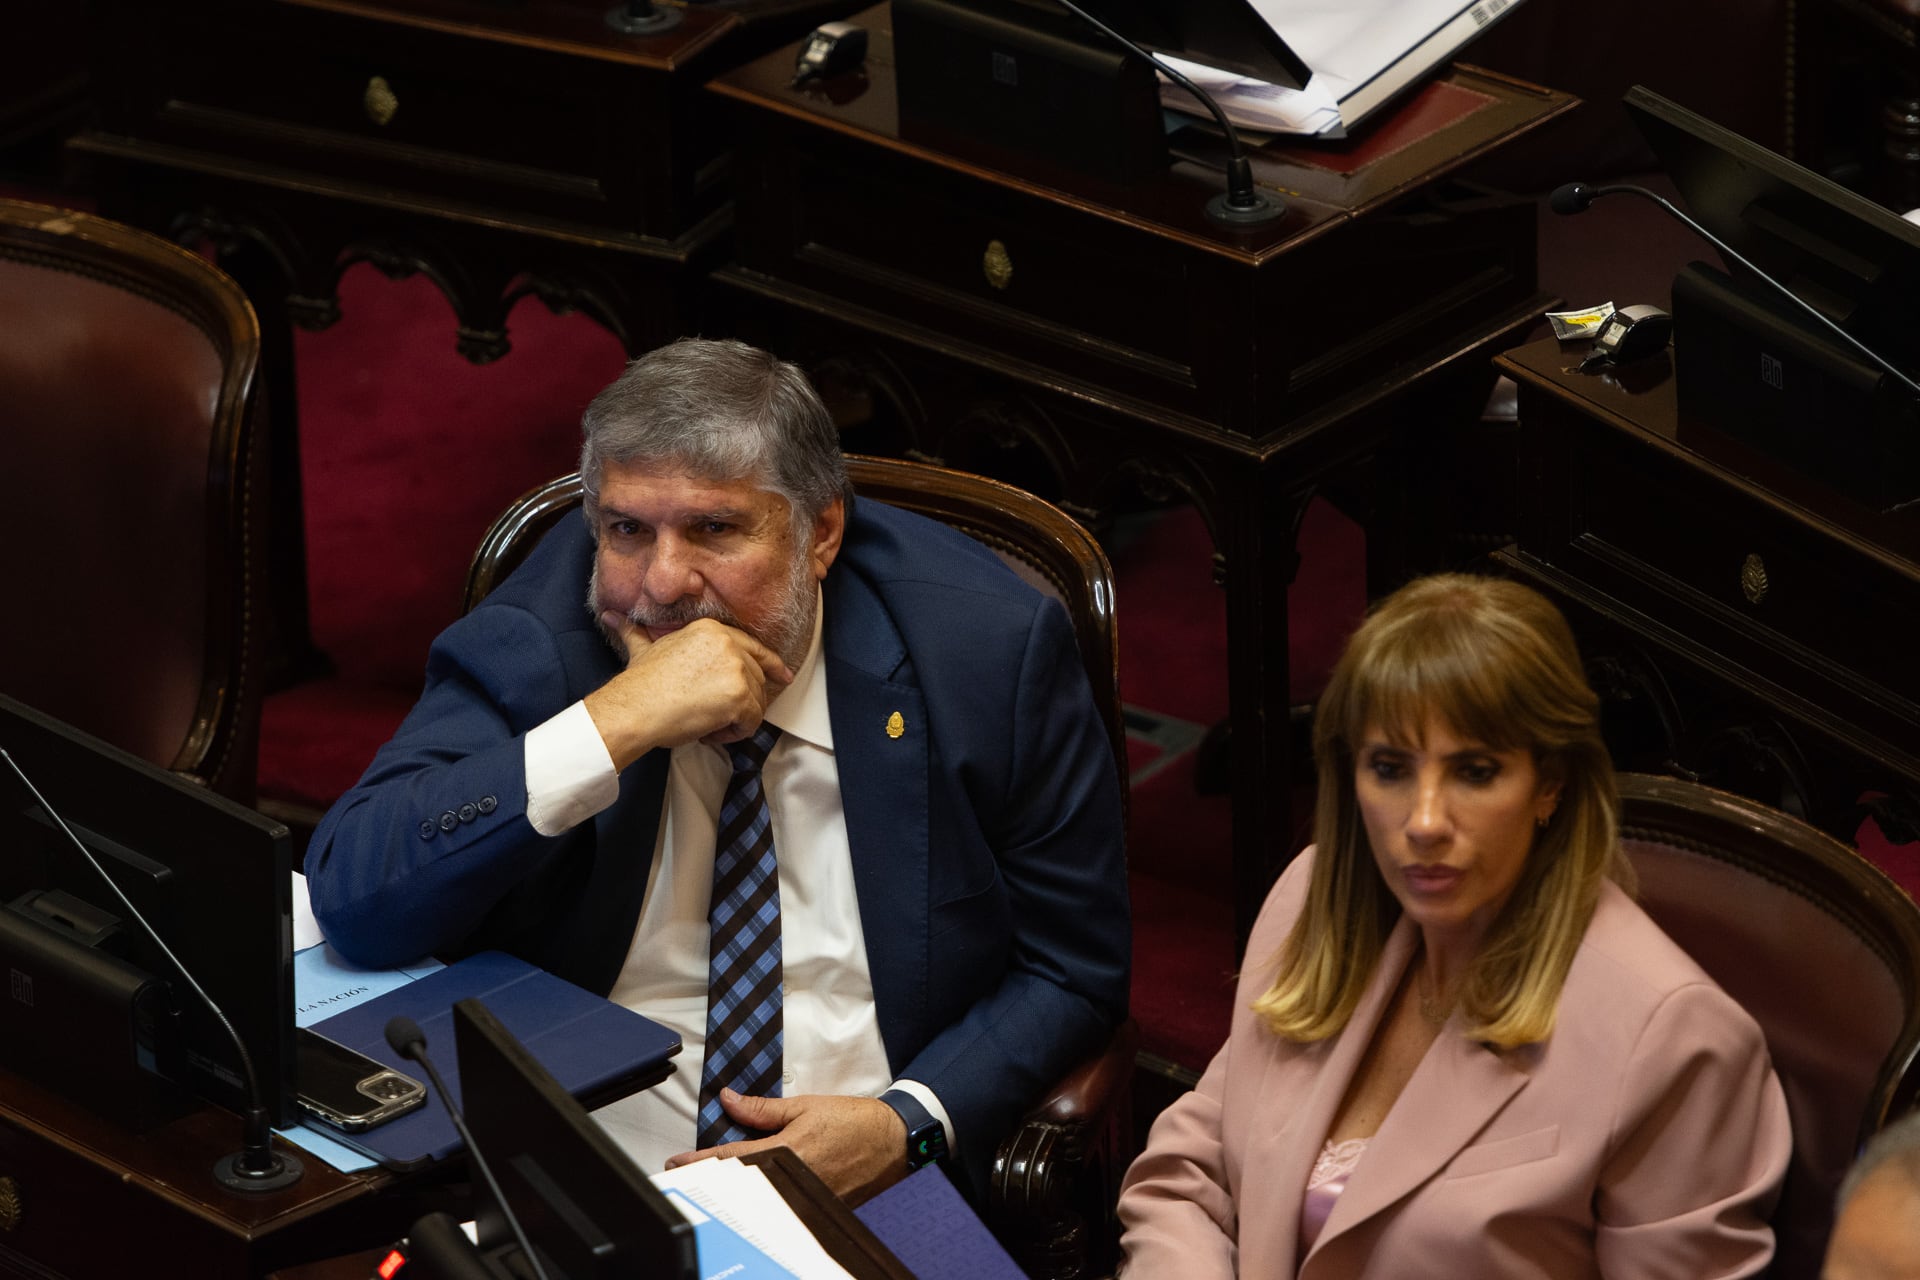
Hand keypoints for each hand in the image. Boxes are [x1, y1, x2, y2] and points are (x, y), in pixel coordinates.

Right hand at [585, 614, 792, 769]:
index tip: (782, 676)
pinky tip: (712, 732)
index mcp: (711, 629)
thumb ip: (635, 632)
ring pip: (756, 701)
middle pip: (757, 676)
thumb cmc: (639, 685)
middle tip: (718, 716)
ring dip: (736, 719)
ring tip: (708, 724)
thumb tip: (612, 617)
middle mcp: (728, 643)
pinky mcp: (740, 696)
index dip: (771, 664)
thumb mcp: (642, 648)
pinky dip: (736, 733)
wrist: (634, 708)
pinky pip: (752, 721)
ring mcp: (737, 668)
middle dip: (745, 700)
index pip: (754, 647)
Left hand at [664, 1089, 910, 1203]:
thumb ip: (762, 1108)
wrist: (893, 1142)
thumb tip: (729, 1100)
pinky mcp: (814, 1204)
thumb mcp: (805, 1106)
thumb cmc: (853, 1121)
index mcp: (787, 1151)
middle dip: (709, 1179)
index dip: (700, 1161)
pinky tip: (747, 1193)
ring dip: (732, 1189)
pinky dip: (760, 1196)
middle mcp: (792, 1178)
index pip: (733, 1157)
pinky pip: (780, 1201)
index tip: (676, 1163)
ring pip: (758, 1195)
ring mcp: (803, 1195)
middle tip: (681, 1177)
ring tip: (707, 1183)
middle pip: (739, 1183)